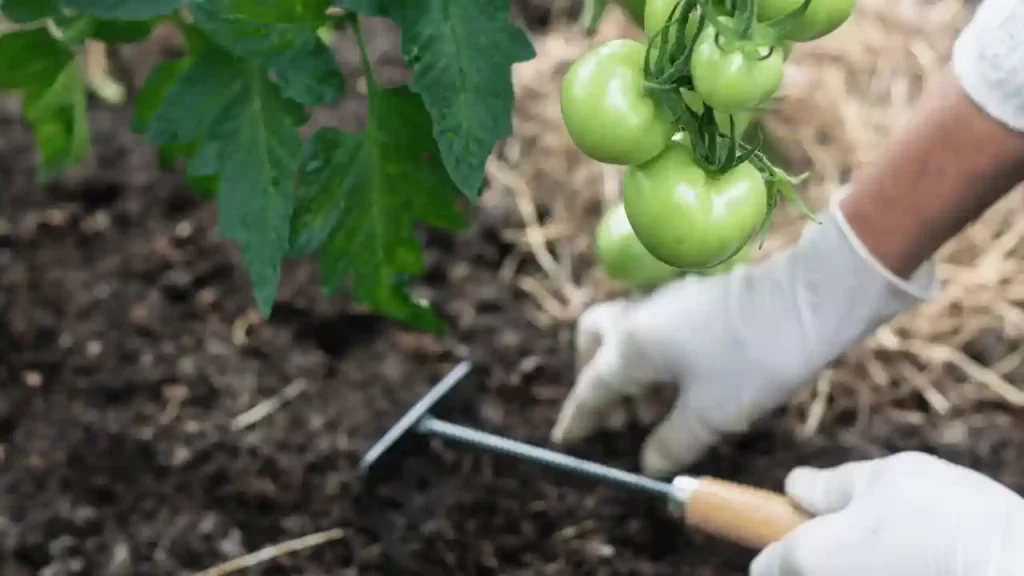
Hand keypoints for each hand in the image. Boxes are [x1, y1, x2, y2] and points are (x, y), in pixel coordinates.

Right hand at [550, 190, 938, 476]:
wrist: (810, 301)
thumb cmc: (757, 360)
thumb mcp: (711, 416)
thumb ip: (671, 443)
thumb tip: (649, 462)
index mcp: (633, 345)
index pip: (591, 388)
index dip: (578, 418)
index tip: (565, 439)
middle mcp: (639, 317)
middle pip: (593, 343)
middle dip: (595, 378)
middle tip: (623, 416)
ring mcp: (664, 301)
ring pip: (624, 333)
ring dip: (629, 370)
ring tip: (661, 407)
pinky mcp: (691, 296)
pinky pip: (653, 327)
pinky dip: (654, 356)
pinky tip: (685, 382)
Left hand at [750, 451, 1023, 574]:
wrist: (1017, 569)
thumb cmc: (945, 518)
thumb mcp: (883, 478)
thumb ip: (828, 486)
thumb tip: (793, 486)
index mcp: (807, 558)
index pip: (765, 563)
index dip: (780, 542)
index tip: (805, 529)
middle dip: (825, 559)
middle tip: (869, 536)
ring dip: (861, 567)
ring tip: (908, 552)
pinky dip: (890, 574)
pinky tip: (923, 566)